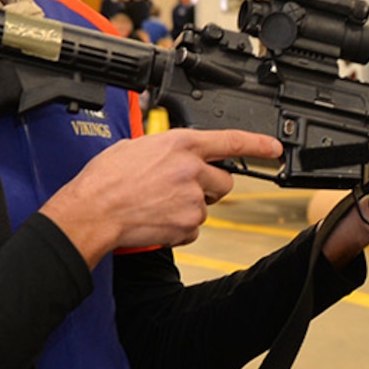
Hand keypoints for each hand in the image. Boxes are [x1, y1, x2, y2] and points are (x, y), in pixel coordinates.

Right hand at [42, 129, 277, 265]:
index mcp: (181, 144)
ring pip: (207, 205)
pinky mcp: (187, 225)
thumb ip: (167, 148)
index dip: (259, 144)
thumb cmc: (106, 178)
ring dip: (189, 206)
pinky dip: (179, 227)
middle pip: (225, 181)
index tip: (275, 148)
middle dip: (210, 186)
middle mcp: (192, 169)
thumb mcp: (137, 146)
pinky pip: (194, 228)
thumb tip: (177, 153)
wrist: (92, 211)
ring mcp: (192, 199)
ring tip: (157, 203)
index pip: (232, 140)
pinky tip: (156, 218)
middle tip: (181, 188)